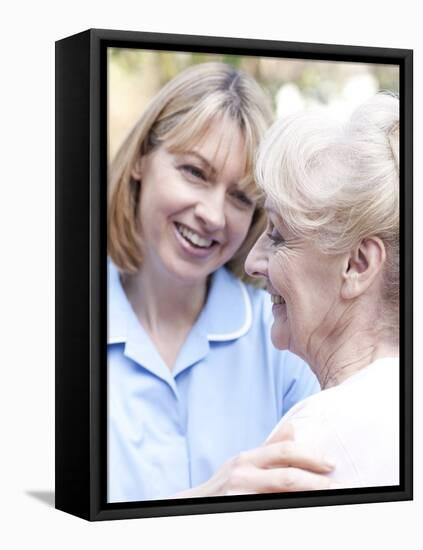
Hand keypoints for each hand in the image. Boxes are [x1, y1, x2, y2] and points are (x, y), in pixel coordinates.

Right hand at [175, 423, 336, 497]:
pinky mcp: (240, 510)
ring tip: (328, 497)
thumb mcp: (243, 463)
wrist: (194, 507)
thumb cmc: (224, 485)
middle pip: (287, 475)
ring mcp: (240, 495)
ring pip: (283, 494)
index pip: (283, 451)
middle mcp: (243, 474)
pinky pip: (273, 508)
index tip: (330, 464)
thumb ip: (269, 449)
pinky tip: (305, 508)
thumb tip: (294, 429)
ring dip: (309, 496)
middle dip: (316, 481)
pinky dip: (291, 508)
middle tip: (337, 485)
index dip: (310, 456)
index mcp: (247, 459)